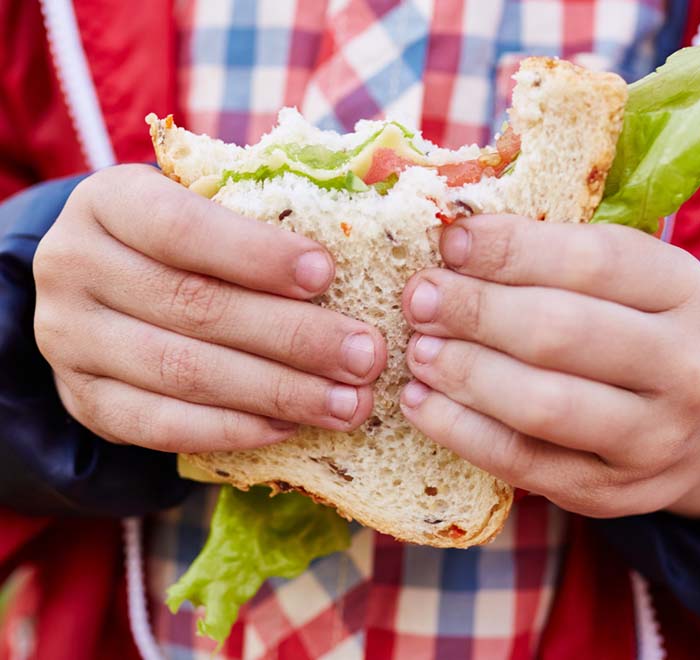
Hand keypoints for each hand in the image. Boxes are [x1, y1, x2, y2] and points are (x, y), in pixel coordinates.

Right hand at [33, 165, 385, 452]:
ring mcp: (69, 341)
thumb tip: (348, 245)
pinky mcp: (86, 401)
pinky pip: (161, 426)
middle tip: (364, 356)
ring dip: (277, 392)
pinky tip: (289, 426)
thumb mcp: (200, 207)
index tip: (326, 274)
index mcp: (107, 202)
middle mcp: (73, 266)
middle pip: (195, 306)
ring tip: (347, 403)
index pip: (181, 227)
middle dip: (293, 336)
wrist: (101, 290)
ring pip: (184, 373)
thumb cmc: (179, 242)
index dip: (257, 254)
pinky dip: (231, 429)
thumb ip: (255, 218)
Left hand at [400, 215, 699, 517]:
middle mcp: (682, 366)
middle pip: (559, 332)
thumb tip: (453, 241)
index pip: (592, 261)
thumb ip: (554, 259)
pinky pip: (520, 461)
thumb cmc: (634, 333)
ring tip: (418, 351)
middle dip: (474, 311)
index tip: (449, 241)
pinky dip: (458, 430)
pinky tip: (420, 403)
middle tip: (418, 298)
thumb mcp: (624, 283)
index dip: (510, 249)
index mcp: (682, 291)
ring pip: (540, 403)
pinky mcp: (608, 491)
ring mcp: (651, 438)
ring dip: (463, 371)